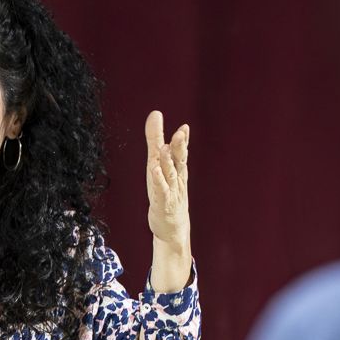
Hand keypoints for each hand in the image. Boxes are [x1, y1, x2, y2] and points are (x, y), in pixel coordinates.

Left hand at [145, 110, 190, 251]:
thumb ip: (156, 139)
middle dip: (180, 147)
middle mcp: (176, 179)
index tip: (184, 127)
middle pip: (179, 161)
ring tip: (165, 148)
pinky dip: (158, 181)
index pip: (181, 152)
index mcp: (177, 168)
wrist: (172, 226)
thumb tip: (155, 113)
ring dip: (168, 161)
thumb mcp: (159, 162)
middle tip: (181, 132)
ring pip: (170, 174)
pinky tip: (155, 171)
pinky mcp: (162, 203)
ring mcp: (170, 191)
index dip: (183, 140)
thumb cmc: (166, 191)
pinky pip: (161, 191)